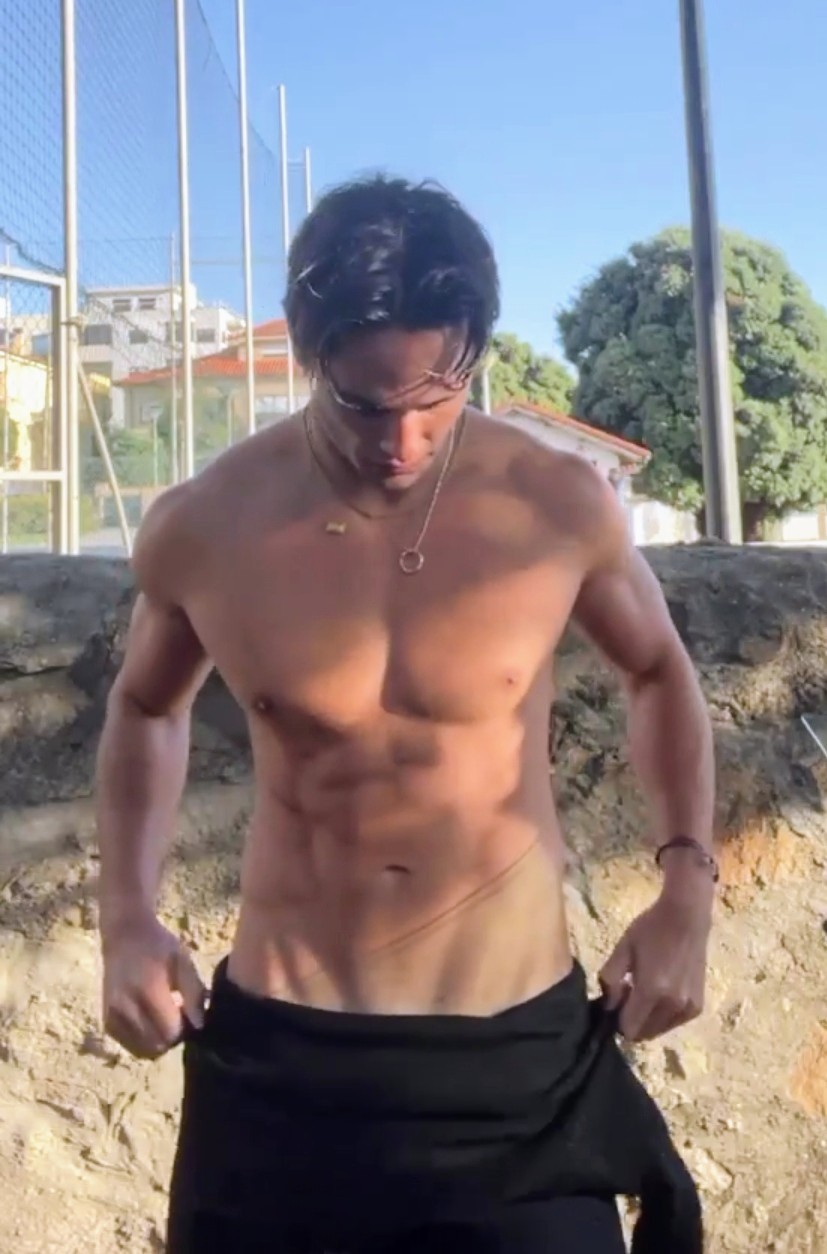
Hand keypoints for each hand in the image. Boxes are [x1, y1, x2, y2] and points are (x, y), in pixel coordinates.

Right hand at [102, 915, 206, 1058]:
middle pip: (157, 1046)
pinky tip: (151, 1021)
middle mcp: (126, 1007)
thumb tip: (200, 1026)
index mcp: (148, 990)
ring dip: (159, 1041)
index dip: (186, 1028)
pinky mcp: (107, 1021)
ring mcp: (113, 1016)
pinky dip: (144, 1041)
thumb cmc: (159, 946)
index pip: (171, 1032)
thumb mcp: (183, 961)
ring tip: (165, 1017)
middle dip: (173, 1037)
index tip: (188, 1011)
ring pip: (143, 1051)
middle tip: (179, 1015)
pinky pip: (130, 1046)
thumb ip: (194, 993)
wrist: (124, 935)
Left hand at [599, 889, 711, 1041]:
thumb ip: (610, 980)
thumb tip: (608, 1006)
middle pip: (644, 1034)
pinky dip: (663, 1016)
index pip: (629, 1028)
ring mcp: (688, 1008)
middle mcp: (673, 1005)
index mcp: (652, 991)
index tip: (615, 1001)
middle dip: (631, 1020)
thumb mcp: (622, 949)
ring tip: (645, 991)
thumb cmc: (650, 929)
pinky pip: (673, 1023)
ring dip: (647, 1019)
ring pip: (659, 1031)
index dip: (617, 1019)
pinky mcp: (698, 1007)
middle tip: (629, 994)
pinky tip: (661, 992)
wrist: (686, 917)